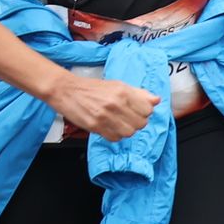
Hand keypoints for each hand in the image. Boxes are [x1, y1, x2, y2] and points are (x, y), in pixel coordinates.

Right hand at [43, 69, 161, 142]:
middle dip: (137, 122)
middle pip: (140, 124)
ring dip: (127, 130)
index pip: (148, 110)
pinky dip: (115, 135)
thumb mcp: (118, 85)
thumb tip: (156, 100)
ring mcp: (104, 116)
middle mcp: (116, 104)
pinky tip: (110, 127)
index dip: (145, 112)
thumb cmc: (92, 88)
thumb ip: (139, 94)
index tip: (139, 111)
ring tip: (120, 124)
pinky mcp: (94, 126)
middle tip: (129, 118)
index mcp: (123, 92)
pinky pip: (114, 138)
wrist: (66, 90)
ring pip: (129, 133)